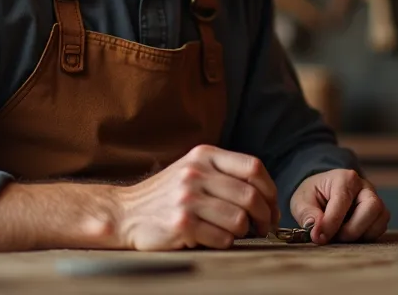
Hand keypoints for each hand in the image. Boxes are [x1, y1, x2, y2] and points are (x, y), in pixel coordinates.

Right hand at [109, 144, 279, 250]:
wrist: (125, 213)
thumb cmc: (166, 196)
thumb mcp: (193, 170)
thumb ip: (225, 174)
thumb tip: (267, 197)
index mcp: (204, 155)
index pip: (253, 167)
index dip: (270, 190)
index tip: (272, 207)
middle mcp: (196, 172)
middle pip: (250, 196)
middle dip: (264, 216)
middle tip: (262, 227)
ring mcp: (187, 198)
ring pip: (239, 219)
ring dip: (243, 232)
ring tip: (234, 233)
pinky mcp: (182, 223)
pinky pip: (222, 238)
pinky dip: (224, 242)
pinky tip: (213, 239)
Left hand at [290, 169, 388, 244]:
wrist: (325, 193)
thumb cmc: (314, 194)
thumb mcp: (302, 200)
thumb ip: (306, 213)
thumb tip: (314, 228)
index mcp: (345, 178)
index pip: (343, 201)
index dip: (331, 222)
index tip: (318, 236)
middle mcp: (365, 187)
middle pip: (372, 207)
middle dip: (351, 229)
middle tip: (333, 237)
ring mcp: (376, 201)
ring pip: (379, 221)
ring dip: (359, 236)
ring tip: (339, 236)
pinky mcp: (380, 215)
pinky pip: (380, 229)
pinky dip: (365, 237)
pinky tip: (349, 236)